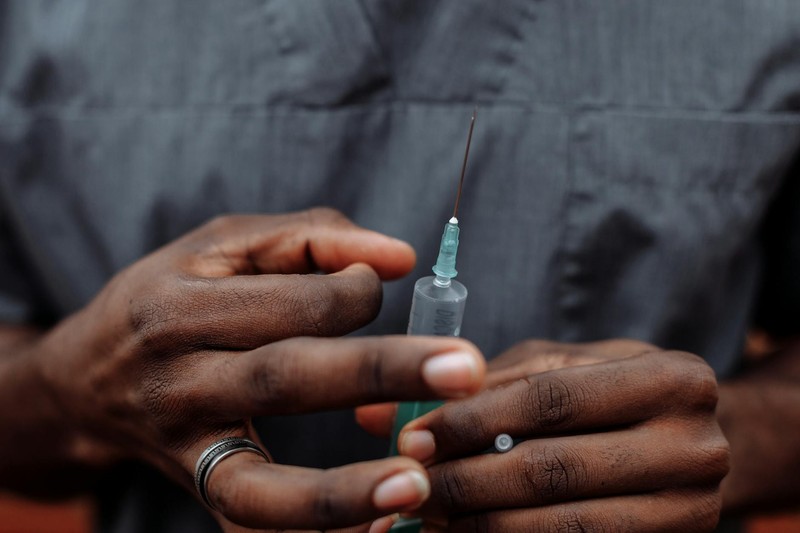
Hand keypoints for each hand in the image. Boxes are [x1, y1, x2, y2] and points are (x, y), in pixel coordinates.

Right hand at [23, 209, 484, 530]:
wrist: (84, 377)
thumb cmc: (171, 294)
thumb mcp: (224, 245)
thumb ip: (313, 237)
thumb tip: (400, 257)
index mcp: (183, 303)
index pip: (292, 301)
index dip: (356, 292)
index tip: (384, 286)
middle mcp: (178, 379)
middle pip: (285, 378)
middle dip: (381, 372)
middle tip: (466, 369)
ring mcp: (183, 446)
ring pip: (257, 482)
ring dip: (339, 492)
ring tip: (418, 485)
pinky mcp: (196, 488)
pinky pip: (249, 525)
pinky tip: (379, 530)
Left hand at [364, 339, 728, 531]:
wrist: (689, 449)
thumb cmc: (610, 395)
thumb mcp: (562, 369)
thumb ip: (480, 385)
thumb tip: (374, 415)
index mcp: (672, 379)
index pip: (550, 400)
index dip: (473, 421)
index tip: (412, 438)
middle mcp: (696, 446)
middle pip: (554, 469)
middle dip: (467, 482)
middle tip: (410, 487)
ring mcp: (694, 511)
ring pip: (565, 527)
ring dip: (484, 527)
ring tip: (427, 520)